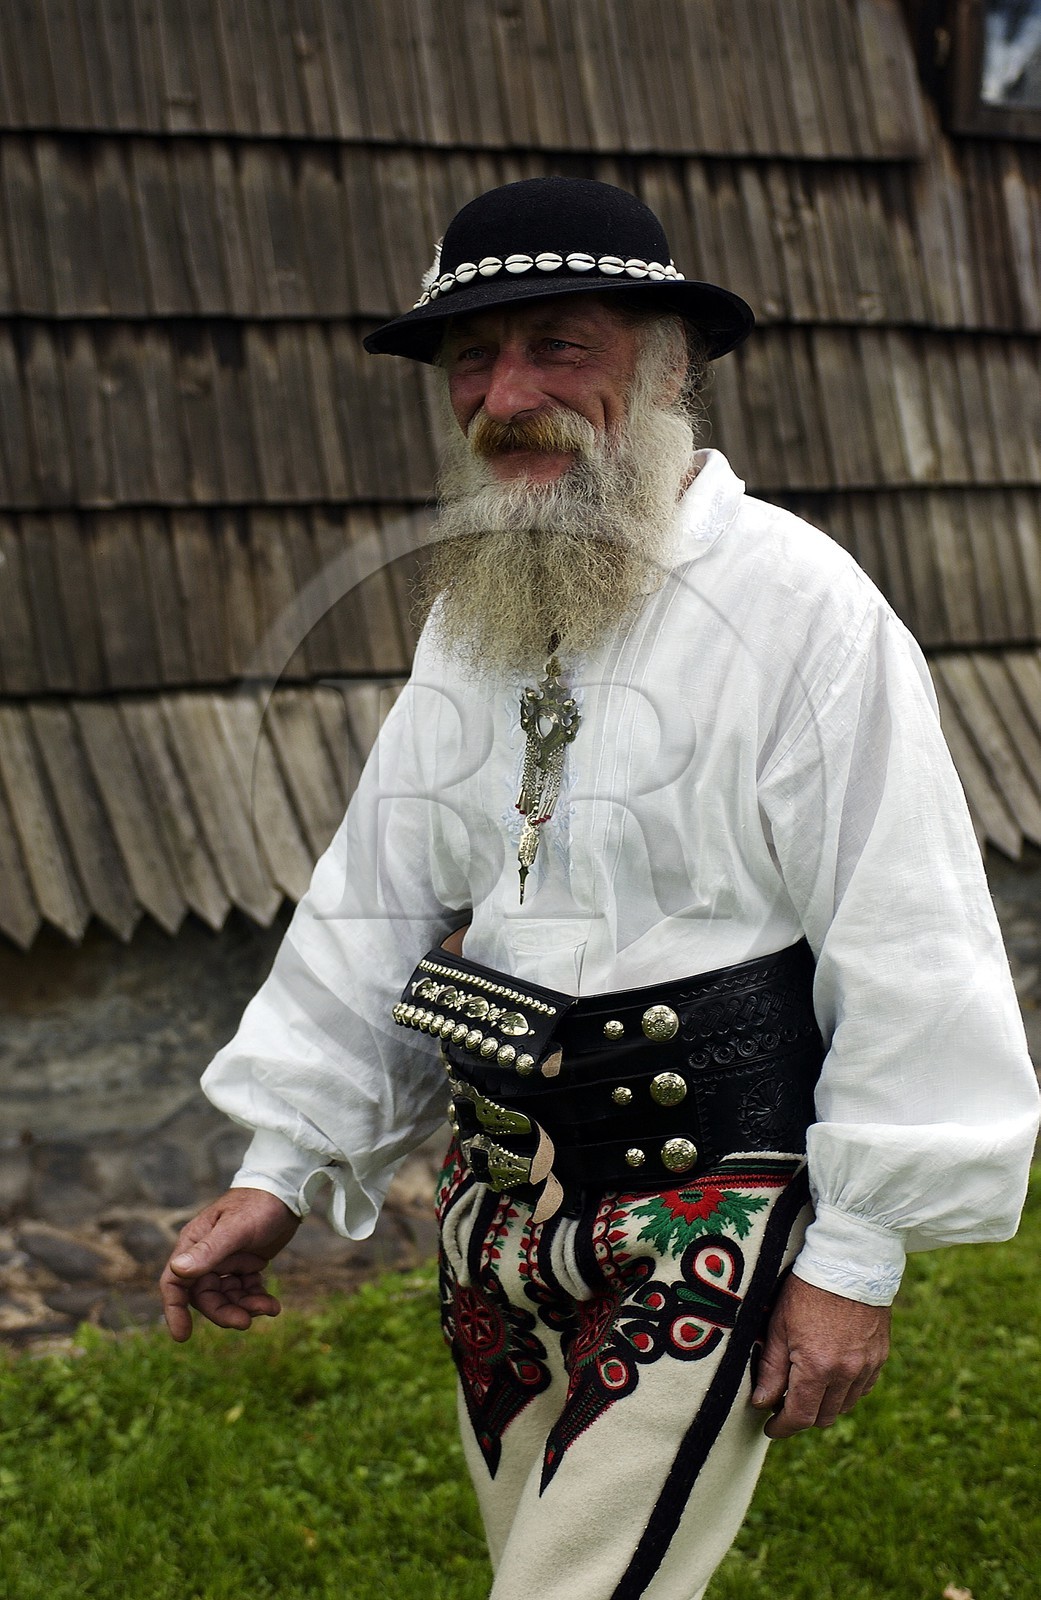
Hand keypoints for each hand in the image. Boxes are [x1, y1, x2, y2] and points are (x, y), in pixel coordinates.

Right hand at [160, 1187, 300, 1342]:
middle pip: (204, 1297)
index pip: (174, 1282)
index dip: (174, 1310)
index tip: (183, 1336)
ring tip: (269, 1307)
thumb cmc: (258, 1204)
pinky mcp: (245, 1265)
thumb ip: (209, 1249)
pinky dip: (256, 1299)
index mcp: (194, 1244)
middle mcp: (205, 1255)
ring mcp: (225, 1262)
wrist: (287, 1192)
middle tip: (246, 1322)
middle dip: (224, 1312)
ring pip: (226, 1297)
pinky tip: (273, 1304)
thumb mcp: (236, 1228)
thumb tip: (177, 1270)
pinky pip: (244, 1291)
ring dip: (245, 1307)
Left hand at [751, 1273, 890, 1437]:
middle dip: (802, 1416)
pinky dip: (847, 1391)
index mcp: (817, 1368)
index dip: (782, 1428)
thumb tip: (761, 1402)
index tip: (771, 1428)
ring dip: (825, 1405)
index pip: (800, 1417)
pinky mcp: (880, 1356)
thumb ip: (771, 1369)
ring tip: (807, 1388)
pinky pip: (863, 1388)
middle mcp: (846, 1374)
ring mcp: (867, 1366)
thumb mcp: (779, 1325)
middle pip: (823, 1416)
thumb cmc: (807, 1289)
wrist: (850, 1262)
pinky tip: (833, 1377)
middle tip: (784, 1404)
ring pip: (844, 1406)